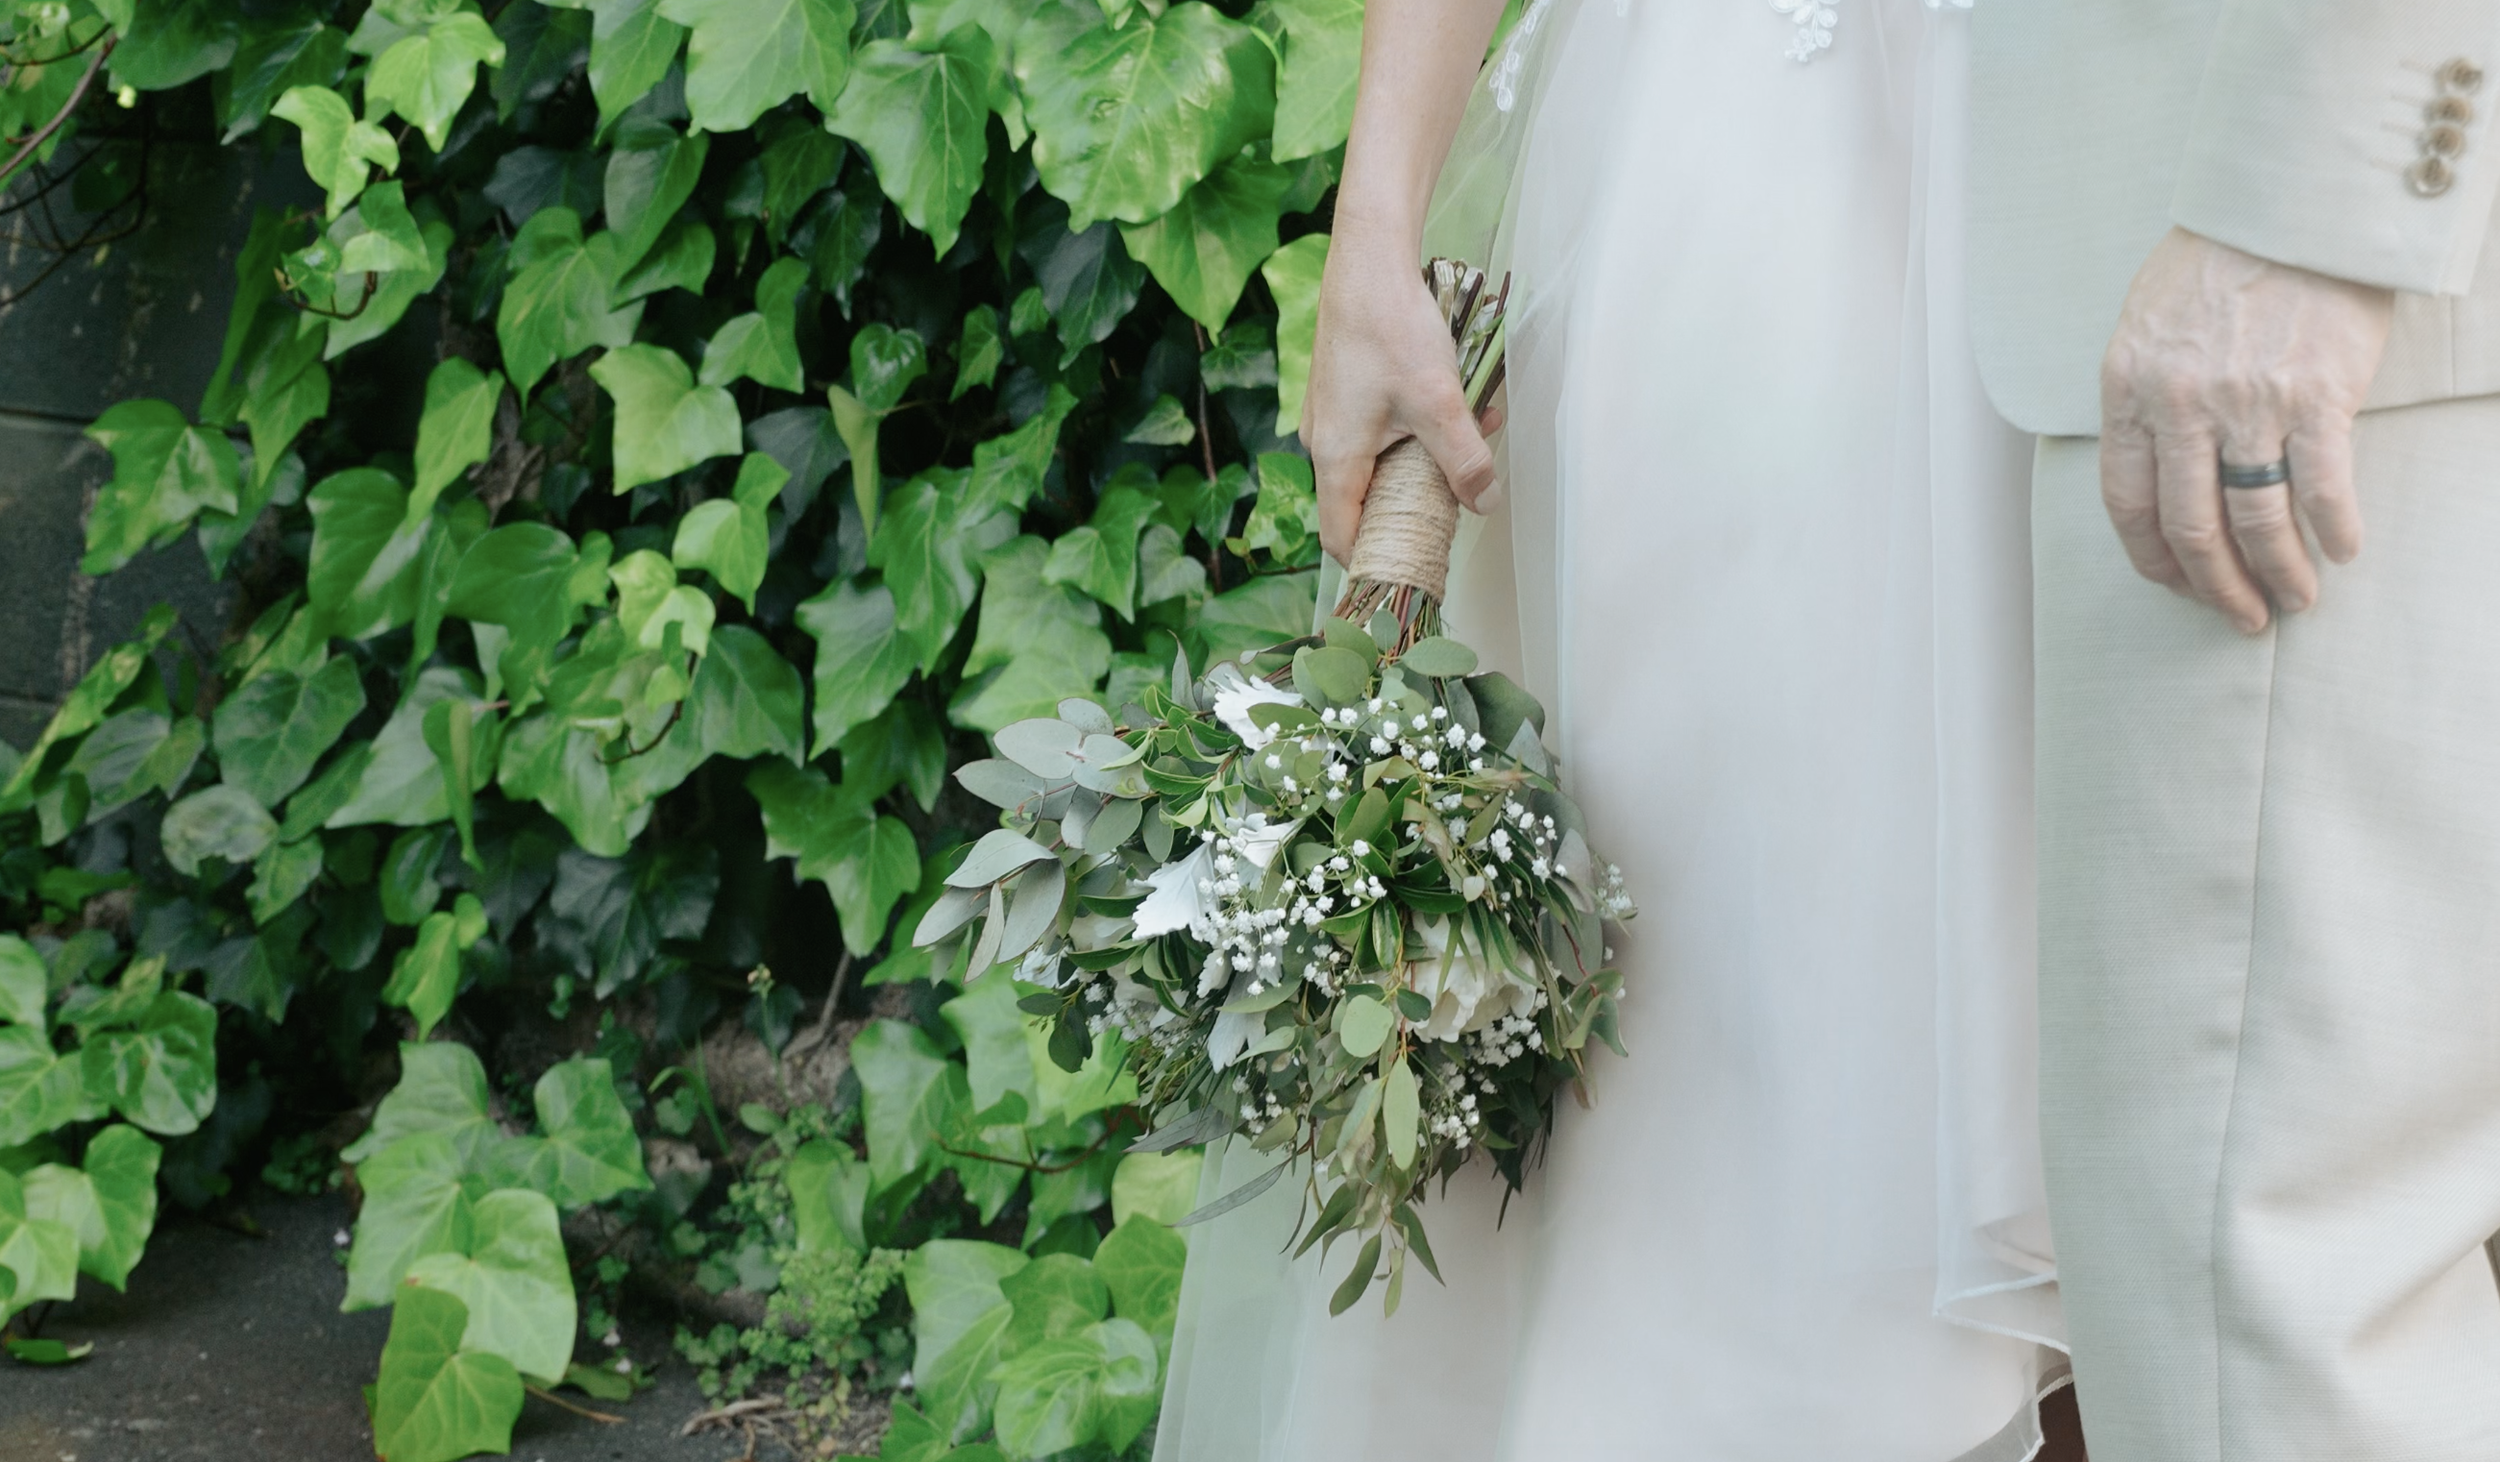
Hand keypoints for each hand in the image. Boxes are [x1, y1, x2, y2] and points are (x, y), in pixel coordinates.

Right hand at [1308, 231, 1496, 563]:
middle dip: (1418, 502)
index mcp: (1335, 458)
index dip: (1375, 558)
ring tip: (1475, 436)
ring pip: (1381, 462)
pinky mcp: (1346, 393)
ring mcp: (1332, 417)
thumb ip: (1463, 460)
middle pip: (1366, 502)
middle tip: (1461, 497)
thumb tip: (1484, 504)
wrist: (1368, 260)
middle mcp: (1324, 443)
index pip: (1342, 536)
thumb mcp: (1439, 402)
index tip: (1412, 566)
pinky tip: (1457, 406)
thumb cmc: (1391, 327)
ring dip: (1428, 459)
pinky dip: (1418, 430)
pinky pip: (1381, 432)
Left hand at [2099, 227, 2393, 632]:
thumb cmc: (2217, 261)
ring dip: (2278, 573)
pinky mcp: (2315, 395)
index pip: (2128, 505)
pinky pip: (2320, 486)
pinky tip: (2341, 550)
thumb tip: (2158, 470)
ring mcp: (2248, 404)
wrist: (2289, 205)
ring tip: (2295, 599)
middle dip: (2217, 587)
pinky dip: (2332, 530)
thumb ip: (2146, 399)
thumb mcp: (2146, 327)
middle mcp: (2181, 406)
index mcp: (2129, 393)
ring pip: (2255, 520)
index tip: (2179, 585)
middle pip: (2192, 528)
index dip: (2154, 560)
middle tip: (2241, 615)